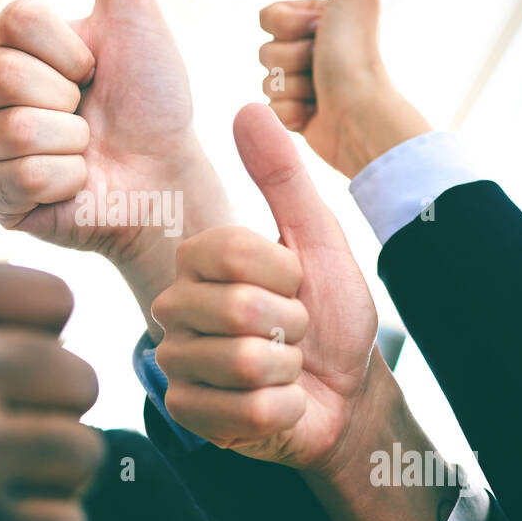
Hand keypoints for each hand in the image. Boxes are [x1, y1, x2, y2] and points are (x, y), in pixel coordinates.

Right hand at [0, 0, 232, 332]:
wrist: (164, 177)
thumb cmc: (153, 102)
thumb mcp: (135, 20)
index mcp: (10, 44)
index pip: (12, 23)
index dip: (69, 51)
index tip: (93, 69)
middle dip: (68, 102)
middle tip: (87, 115)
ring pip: (12, 130)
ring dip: (71, 146)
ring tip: (83, 151)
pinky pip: (14, 179)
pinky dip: (63, 183)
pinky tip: (72, 184)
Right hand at [152, 104, 378, 473]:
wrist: (346, 394)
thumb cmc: (330, 315)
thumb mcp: (316, 239)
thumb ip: (281, 176)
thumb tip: (248, 105)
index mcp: (199, 262)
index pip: (233, 251)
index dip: (285, 271)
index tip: (296, 284)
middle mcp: (175, 309)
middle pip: (240, 308)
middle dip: (292, 325)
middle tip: (292, 331)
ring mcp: (179, 365)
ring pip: (245, 362)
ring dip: (289, 369)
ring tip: (285, 366)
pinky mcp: (189, 415)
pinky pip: (248, 412)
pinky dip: (283, 410)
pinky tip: (277, 403)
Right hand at [257, 0, 429, 178]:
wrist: (360, 117)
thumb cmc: (357, 56)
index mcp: (319, 19)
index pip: (267, 17)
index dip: (286, 26)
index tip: (319, 31)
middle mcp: (311, 48)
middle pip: (263, 49)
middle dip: (289, 60)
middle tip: (320, 65)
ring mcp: (302, 81)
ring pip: (265, 80)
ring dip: (291, 88)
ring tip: (320, 92)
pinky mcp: (297, 114)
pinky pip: (270, 110)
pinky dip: (291, 114)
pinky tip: (315, 114)